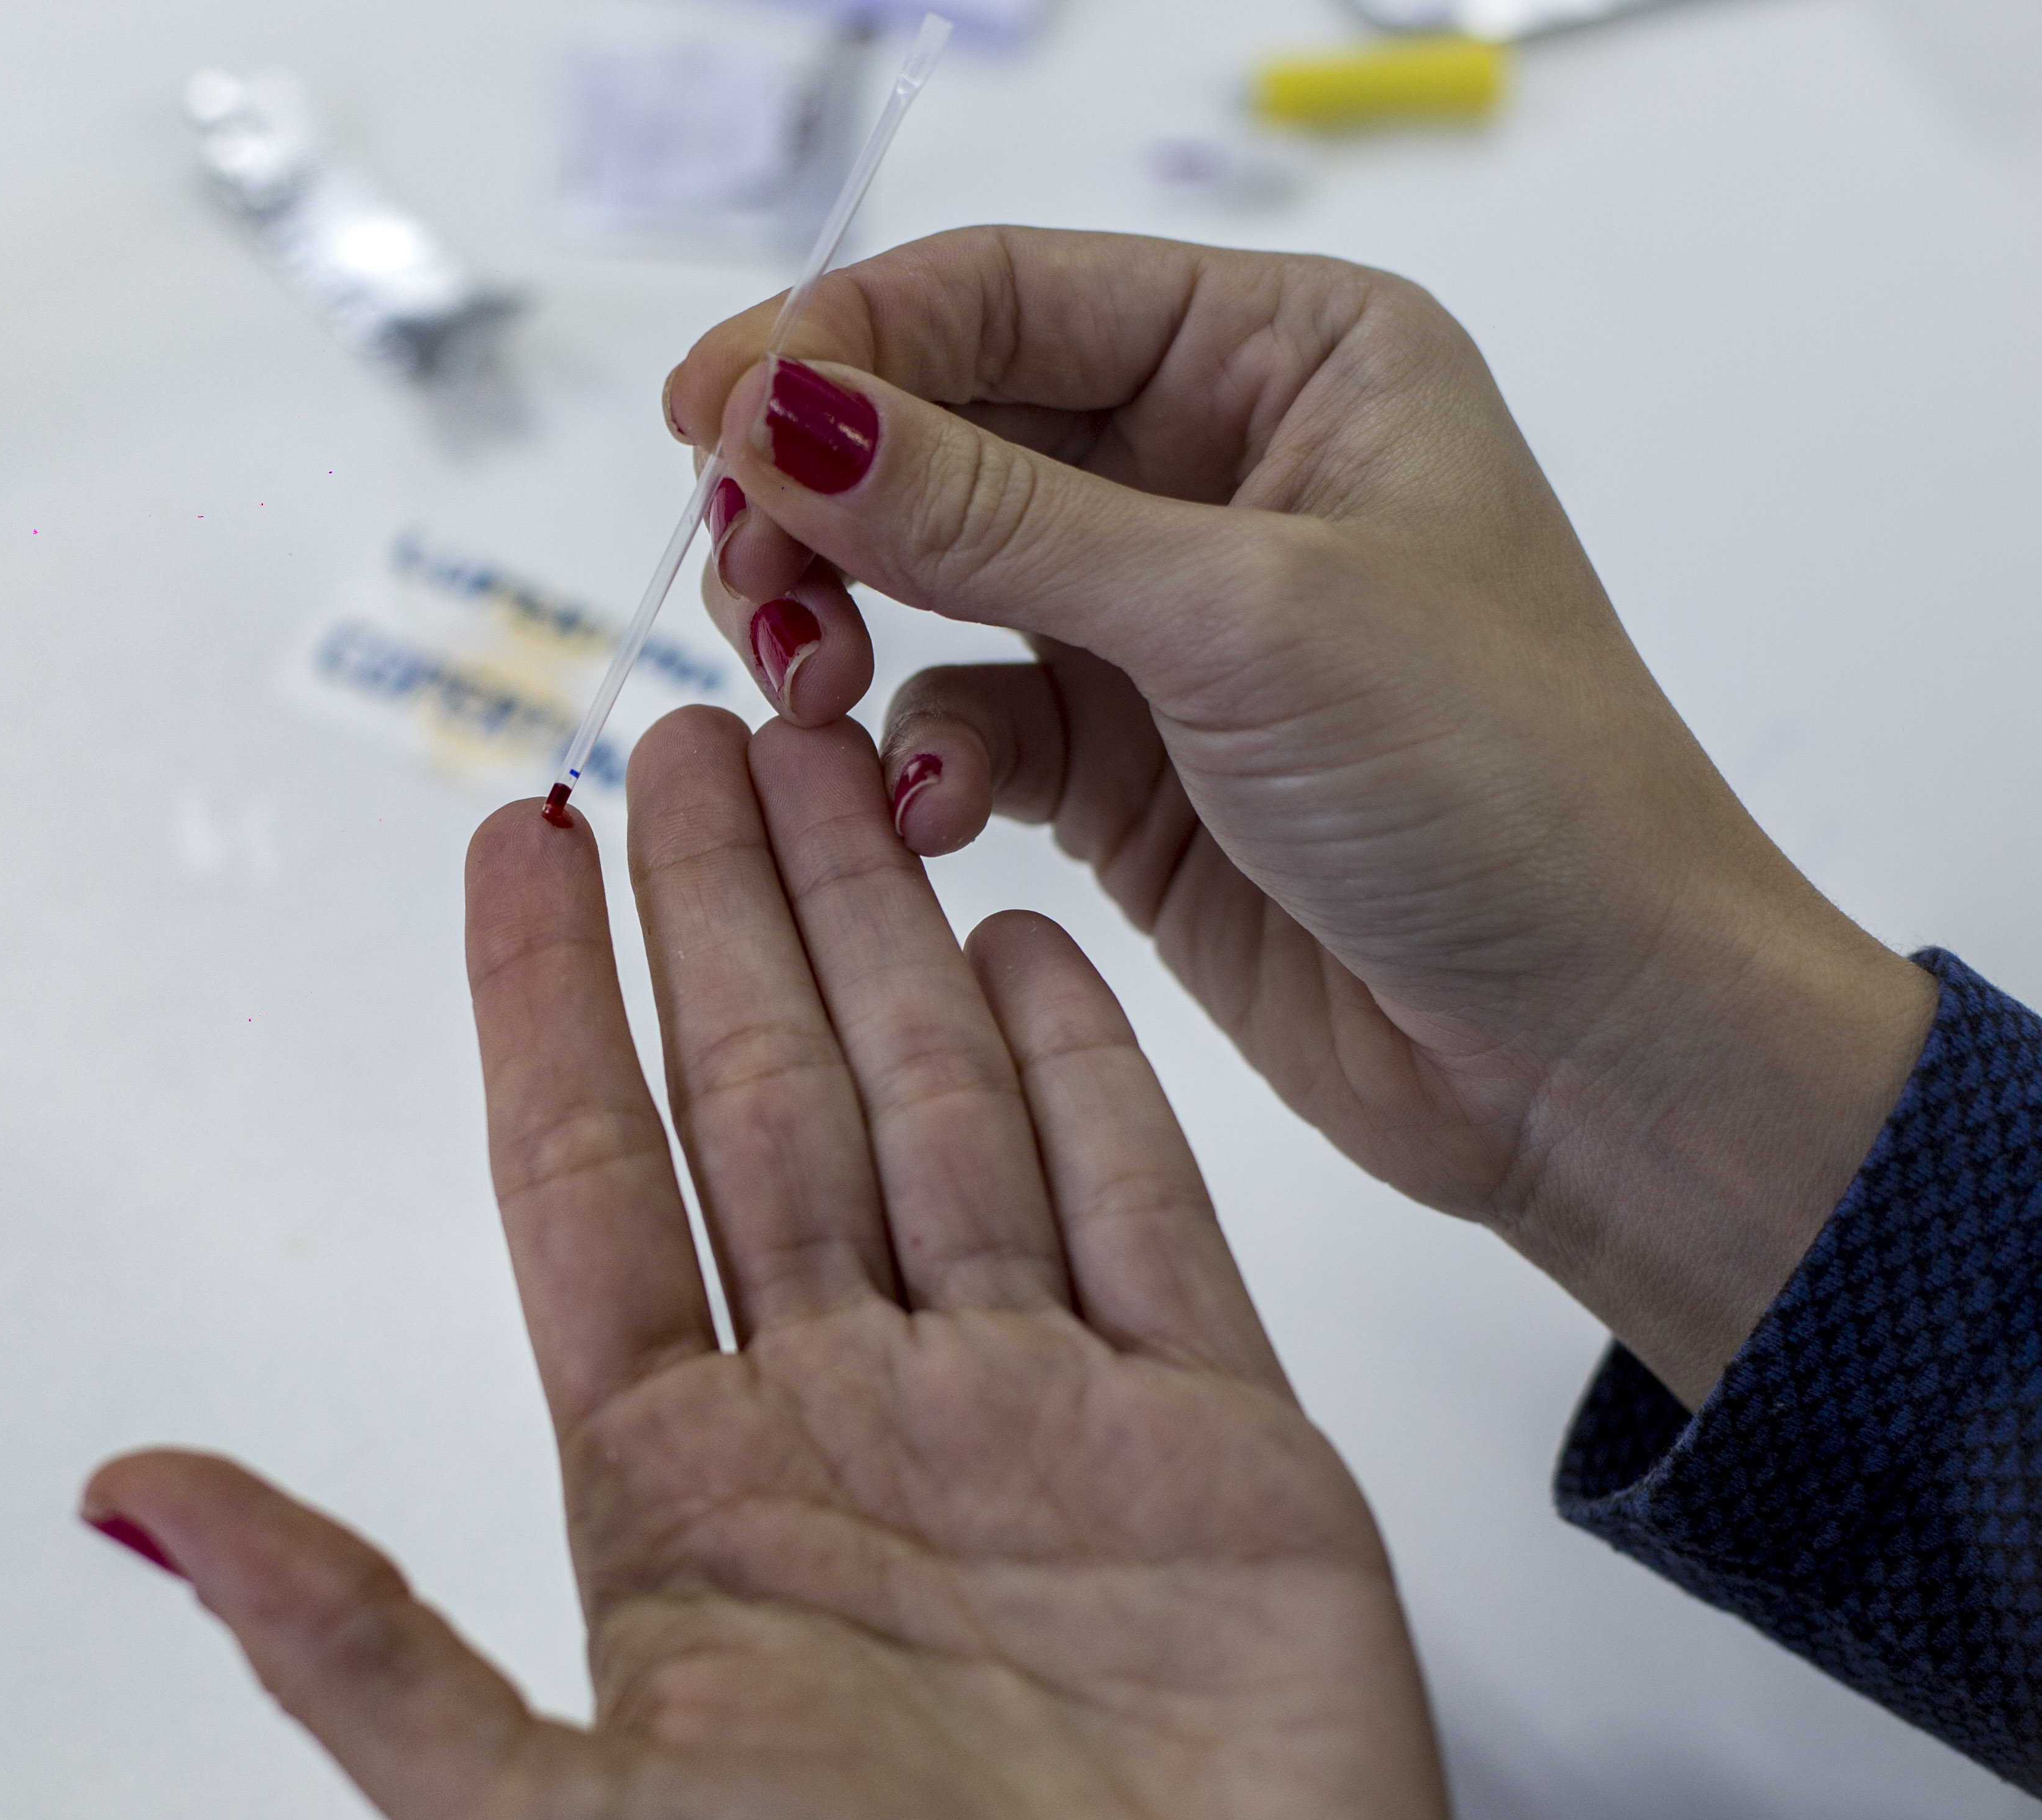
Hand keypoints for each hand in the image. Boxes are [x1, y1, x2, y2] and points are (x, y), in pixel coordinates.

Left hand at [87, 712, 1471, 1819]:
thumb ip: (347, 1638)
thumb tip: (122, 1493)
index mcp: (683, 1500)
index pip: (589, 1182)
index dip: (546, 1003)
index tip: (513, 841)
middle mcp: (849, 1430)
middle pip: (761, 1102)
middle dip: (720, 913)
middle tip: (690, 718)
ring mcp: (1035, 1424)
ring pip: (937, 1109)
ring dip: (885, 935)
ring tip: (842, 764)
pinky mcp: (1216, 1453)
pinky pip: (1140, 1207)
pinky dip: (1092, 1065)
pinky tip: (1033, 937)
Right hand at [666, 227, 1933, 1402]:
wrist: (1593, 1044)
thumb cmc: (1501, 787)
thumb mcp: (1234, 615)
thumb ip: (986, 512)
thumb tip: (776, 406)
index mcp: (1290, 357)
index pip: (1010, 295)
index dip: (842, 338)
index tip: (706, 413)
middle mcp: (1219, 466)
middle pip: (943, 426)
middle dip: (824, 491)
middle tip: (745, 569)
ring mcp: (1159, 621)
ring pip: (923, 575)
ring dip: (842, 623)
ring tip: (804, 686)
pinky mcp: (1119, 764)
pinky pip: (955, 720)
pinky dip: (916, 758)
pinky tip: (933, 816)